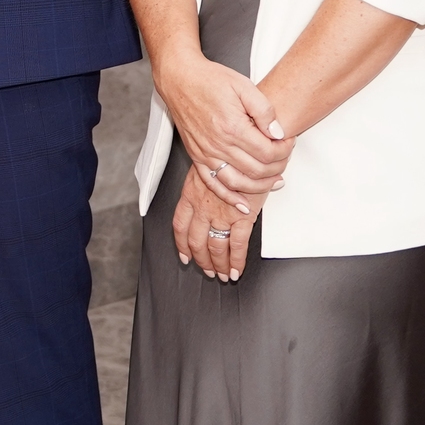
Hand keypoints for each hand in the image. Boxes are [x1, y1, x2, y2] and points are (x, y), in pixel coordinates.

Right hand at [153, 47, 293, 212]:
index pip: (268, 152)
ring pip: (239, 183)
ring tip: (275, 181)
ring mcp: (206, 153)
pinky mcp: (197, 156)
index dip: (285, 150)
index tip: (289, 142)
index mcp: (233, 127)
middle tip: (285, 157)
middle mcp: (219, 144)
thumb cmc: (210, 80)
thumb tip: (278, 133)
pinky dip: (229, 198)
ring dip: (260, 187)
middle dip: (278, 167)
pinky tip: (243, 204)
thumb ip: (264, 111)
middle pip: (257, 170)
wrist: (180, 78)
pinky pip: (214, 184)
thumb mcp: (244, 86)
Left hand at [171, 164, 259, 279]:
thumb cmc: (228, 155)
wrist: (245, 149)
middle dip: (201, 260)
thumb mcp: (207, 165)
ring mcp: (221, 213)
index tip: (184, 255)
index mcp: (191, 193)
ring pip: (214, 247)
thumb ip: (206, 181)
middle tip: (207, 270)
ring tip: (222, 275)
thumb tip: (211, 192)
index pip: (180, 225)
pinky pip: (237, 246)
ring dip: (217, 264)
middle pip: (196, 241)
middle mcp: (202, 206)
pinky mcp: (241, 217)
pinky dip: (236, 262)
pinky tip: (236, 270)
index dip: (181, 244)